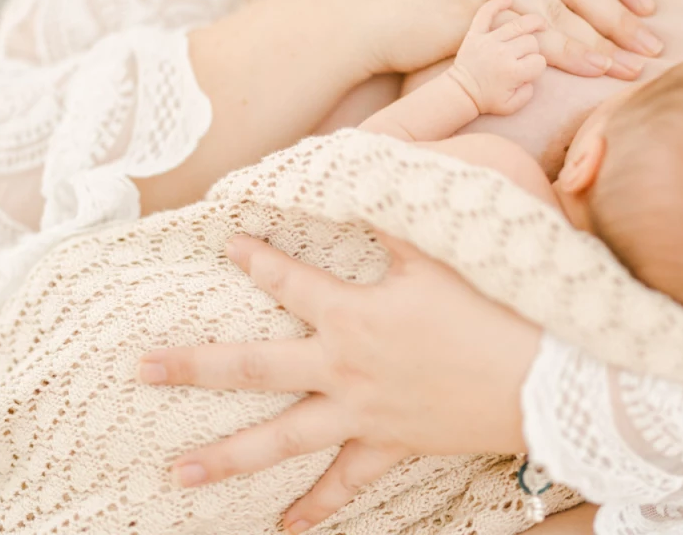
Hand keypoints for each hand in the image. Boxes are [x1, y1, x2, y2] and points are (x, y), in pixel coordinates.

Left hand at [137, 233, 541, 533]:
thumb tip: (367, 181)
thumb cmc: (491, 311)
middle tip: (142, 370)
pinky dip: (316, 506)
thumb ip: (394, 222)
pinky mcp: (389, 446)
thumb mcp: (439, 256)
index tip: (226, 244)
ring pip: (280, 439)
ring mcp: (360, 415)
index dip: (253, 258)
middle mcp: (341, 368)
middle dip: (193, 367)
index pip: (286, 279)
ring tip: (176, 474)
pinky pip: (346, 484)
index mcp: (350, 315)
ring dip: (226, 457)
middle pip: (252, 368)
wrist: (540, 382)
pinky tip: (284, 526)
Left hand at [448, 0, 546, 115]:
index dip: (538, 65)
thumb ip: (529, 92)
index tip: (531, 70)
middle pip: (531, 41)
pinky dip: (496, 3)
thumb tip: (532, 75)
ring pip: (518, 25)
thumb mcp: (512, 106)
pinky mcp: (475, 34)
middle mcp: (502, 54)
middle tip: (527, 56)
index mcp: (513, 72)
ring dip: (533, 22)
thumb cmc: (487, 99)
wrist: (461, 92)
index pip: (539, 61)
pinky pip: (485, 13)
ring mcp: (489, 41)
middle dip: (534, 48)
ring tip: (541, 23)